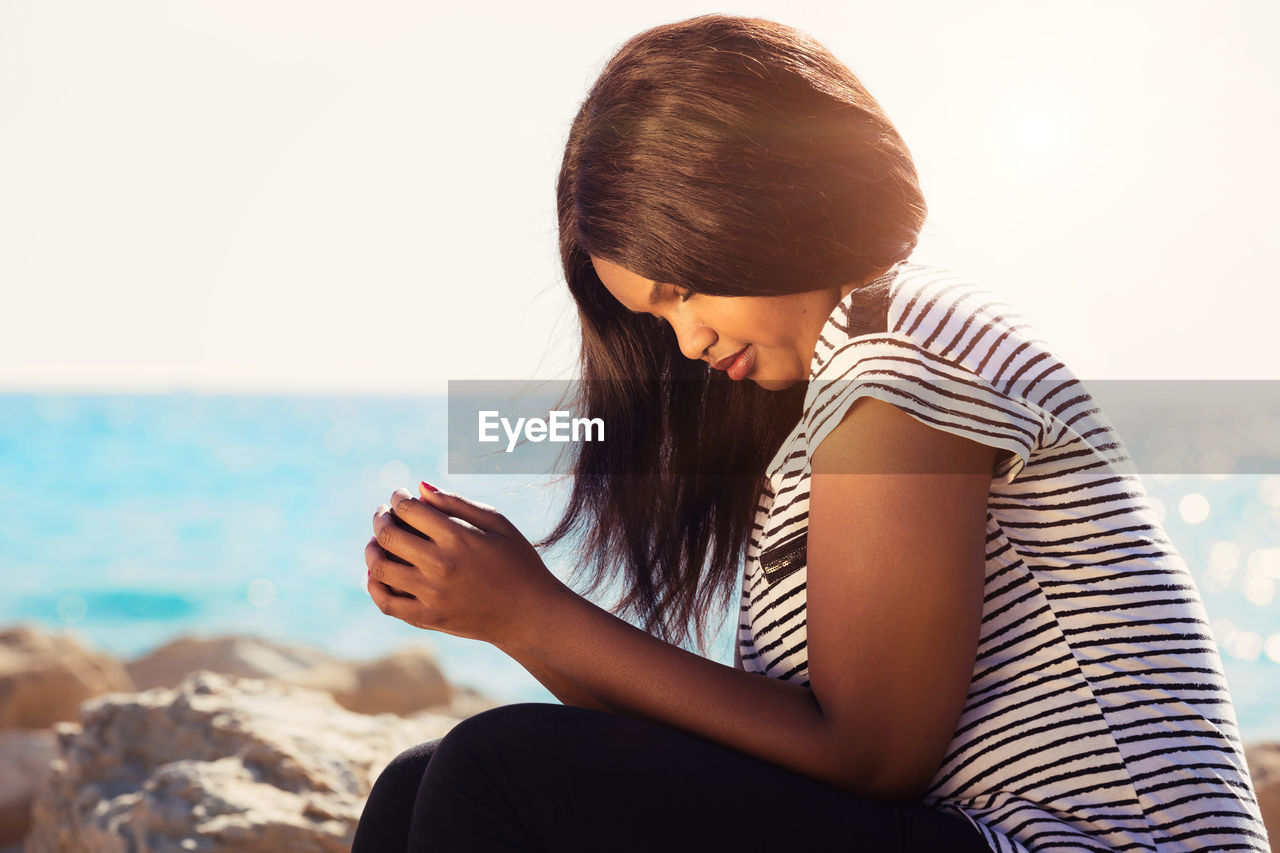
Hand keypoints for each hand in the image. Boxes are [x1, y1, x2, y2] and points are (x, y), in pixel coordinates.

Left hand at [364, 483, 567, 649]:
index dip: (398, 498)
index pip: (410, 509)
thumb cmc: (518, 562)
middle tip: (383, 513)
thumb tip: (420, 486)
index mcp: (459, 537)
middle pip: (389, 536)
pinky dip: (374, 586)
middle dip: (380, 518)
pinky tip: (376, 573)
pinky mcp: (430, 619)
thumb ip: (457, 502)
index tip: (400, 495)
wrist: (532, 613)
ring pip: (380, 569)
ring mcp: (433, 595)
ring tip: (376, 542)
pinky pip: (387, 603)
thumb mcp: (497, 523)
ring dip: (372, 549)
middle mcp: (442, 565)